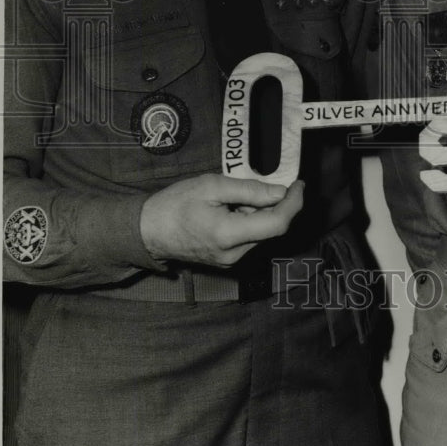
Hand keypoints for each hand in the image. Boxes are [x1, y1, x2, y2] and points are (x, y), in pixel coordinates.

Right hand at [140, 173, 304, 265]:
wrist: (148, 231)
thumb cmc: (176, 204)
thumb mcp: (212, 186)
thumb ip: (250, 190)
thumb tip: (281, 192)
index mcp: (229, 235)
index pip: (277, 224)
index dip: (294, 203)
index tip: (298, 184)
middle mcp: (233, 254)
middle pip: (270, 228)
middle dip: (273, 205)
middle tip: (256, 186)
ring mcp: (229, 261)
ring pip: (260, 233)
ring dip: (258, 213)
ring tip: (231, 198)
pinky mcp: (225, 261)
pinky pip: (248, 239)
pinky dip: (248, 221)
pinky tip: (229, 210)